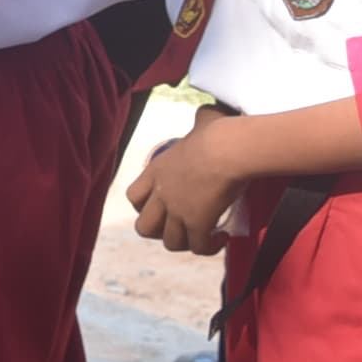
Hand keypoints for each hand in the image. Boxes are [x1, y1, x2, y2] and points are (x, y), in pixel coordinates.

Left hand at [125, 107, 244, 253]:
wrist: (227, 150)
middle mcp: (161, 194)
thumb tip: (210, 113)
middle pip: (143, 228)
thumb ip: (201, 120)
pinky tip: (223, 238)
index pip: (133, 197)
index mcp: (157, 170)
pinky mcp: (197, 224)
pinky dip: (209, 247)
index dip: (144, 206)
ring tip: (205, 235)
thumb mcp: (202, 122)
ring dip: (187, 243)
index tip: (165, 205)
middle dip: (160, 231)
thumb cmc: (217, 133)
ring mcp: (177, 212)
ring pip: (170, 243)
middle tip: (181, 226)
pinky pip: (198, 248)